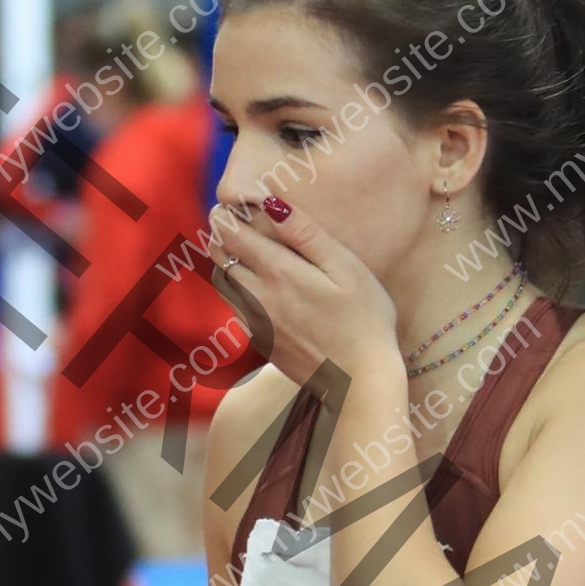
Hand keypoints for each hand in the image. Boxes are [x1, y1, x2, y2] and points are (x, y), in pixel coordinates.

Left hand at [204, 196, 397, 390]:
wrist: (359, 382)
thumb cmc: (365, 320)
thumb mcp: (345, 267)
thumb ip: (306, 234)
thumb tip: (272, 204)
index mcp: (278, 273)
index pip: (231, 235)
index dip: (225, 215)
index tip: (231, 204)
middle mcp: (258, 298)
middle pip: (220, 258)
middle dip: (221, 236)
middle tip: (232, 222)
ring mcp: (256, 324)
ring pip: (223, 285)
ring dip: (226, 263)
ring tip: (244, 251)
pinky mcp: (262, 344)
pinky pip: (237, 309)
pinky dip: (238, 290)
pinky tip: (261, 288)